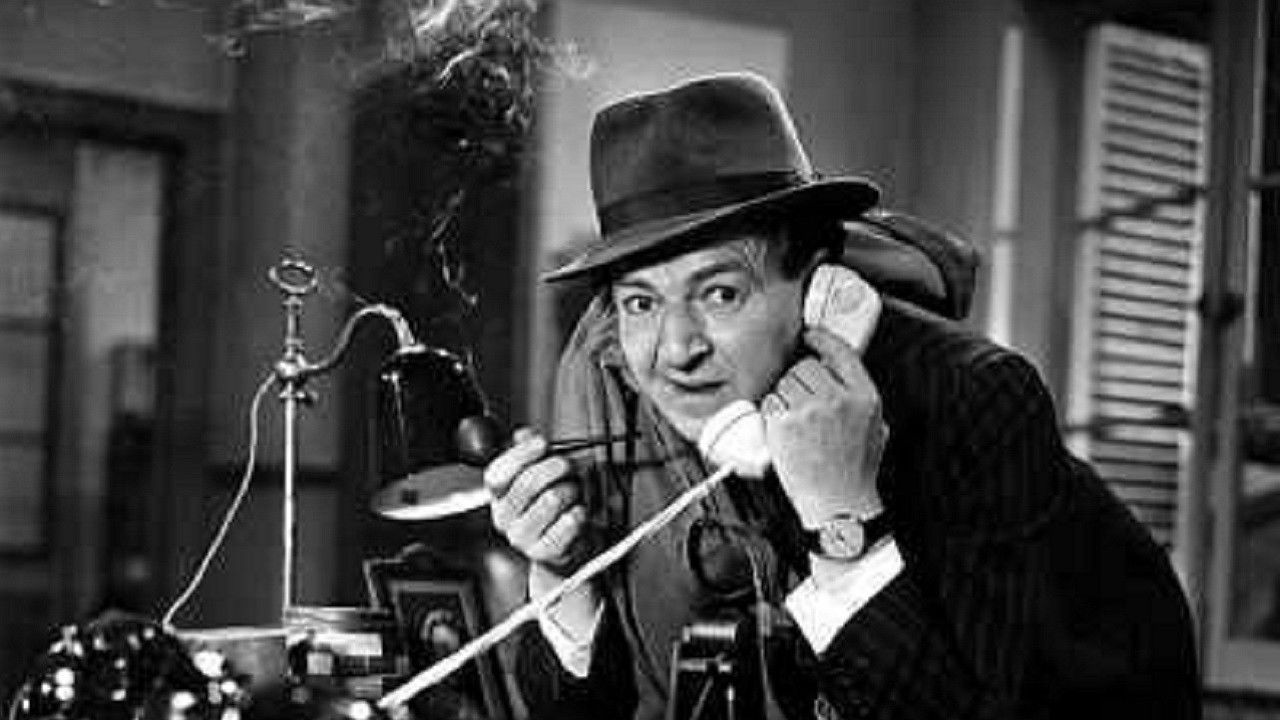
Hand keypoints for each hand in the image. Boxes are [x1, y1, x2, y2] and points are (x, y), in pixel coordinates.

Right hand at [484, 428, 589, 573]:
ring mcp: (521, 537)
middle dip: (555, 467)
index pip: (497, 474)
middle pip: (527, 483)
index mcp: (498, 495)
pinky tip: (579, 512)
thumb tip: (523, 433)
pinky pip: (567, 523)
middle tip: (570, 464)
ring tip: (574, 493)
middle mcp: (504, 517)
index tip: (543, 443)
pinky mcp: (543, 552)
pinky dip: (579, 512)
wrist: (565, 545)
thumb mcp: (540, 473)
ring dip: (571, 490)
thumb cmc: (553, 504)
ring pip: (551, 499)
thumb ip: (529, 451)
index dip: (521, 454)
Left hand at [759, 326, 886, 526]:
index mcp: (865, 396)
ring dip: (786, 396)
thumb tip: (838, 371)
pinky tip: (786, 432)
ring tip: (798, 424)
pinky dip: (772, 413)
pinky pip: (771, 401)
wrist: (838, 505)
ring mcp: (809, 409)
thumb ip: (859, 397)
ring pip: (785, 382)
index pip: (840, 352)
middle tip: (805, 406)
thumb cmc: (855, 472)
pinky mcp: (784, 422)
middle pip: (806, 366)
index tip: (810, 336)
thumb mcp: (876, 427)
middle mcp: (838, 398)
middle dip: (801, 381)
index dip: (821, 340)